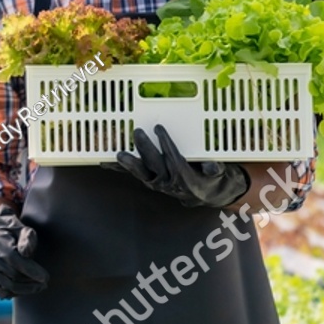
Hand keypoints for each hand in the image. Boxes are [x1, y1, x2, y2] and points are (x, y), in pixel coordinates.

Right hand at [0, 205, 48, 298]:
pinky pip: (1, 293)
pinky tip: (25, 288)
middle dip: (31, 283)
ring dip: (26, 290)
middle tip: (44, 283)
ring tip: (37, 286)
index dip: (32, 272)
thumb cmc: (14, 232)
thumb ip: (27, 239)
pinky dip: (15, 294)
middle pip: (12, 277)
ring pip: (7, 287)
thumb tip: (25, 253)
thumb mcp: (24, 230)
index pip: (15, 261)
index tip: (46, 277)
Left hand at [105, 125, 249, 208]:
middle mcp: (168, 183)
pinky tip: (104, 161)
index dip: (167, 144)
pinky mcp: (148, 180)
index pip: (174, 160)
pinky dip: (118, 169)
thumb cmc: (211, 178)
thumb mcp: (219, 174)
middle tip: (138, 132)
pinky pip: (132, 174)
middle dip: (146, 149)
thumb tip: (213, 167)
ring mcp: (156, 182)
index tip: (160, 129)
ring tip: (119, 154)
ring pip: (141, 172)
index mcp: (185, 179)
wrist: (203, 193)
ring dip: (128, 163)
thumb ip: (215, 169)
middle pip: (155, 165)